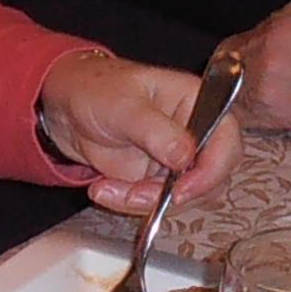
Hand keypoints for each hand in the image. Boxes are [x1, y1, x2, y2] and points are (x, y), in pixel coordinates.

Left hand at [37, 51, 244, 212]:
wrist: (64, 107)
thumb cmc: (96, 89)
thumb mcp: (124, 106)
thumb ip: (156, 130)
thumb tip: (186, 156)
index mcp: (196, 101)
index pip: (226, 139)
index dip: (213, 169)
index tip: (184, 189)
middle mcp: (193, 132)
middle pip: (210, 176)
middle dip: (173, 193)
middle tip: (135, 193)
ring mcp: (176, 158)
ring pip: (182, 196)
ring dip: (144, 202)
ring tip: (107, 188)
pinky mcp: (155, 178)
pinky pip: (155, 203)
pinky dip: (128, 203)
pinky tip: (104, 189)